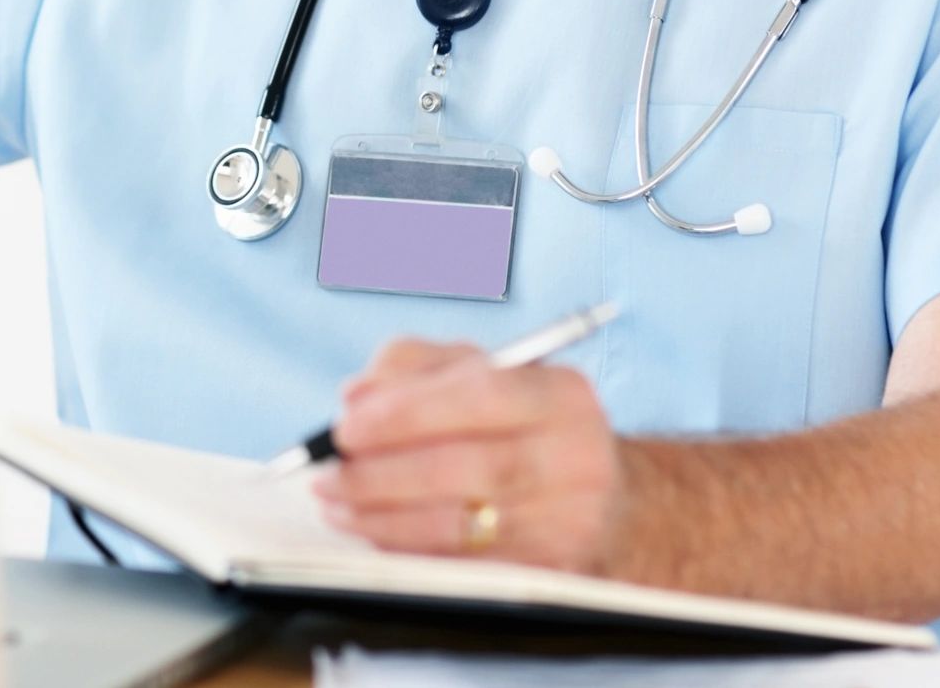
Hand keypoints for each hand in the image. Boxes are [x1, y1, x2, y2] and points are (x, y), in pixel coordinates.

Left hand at [311, 336, 625, 572]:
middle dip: (380, 473)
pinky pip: (463, 565)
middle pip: (465, 468)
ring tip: (337, 504)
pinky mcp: (550, 573)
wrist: (612, 504)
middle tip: (327, 474)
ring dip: (382, 517)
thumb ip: (415, 366)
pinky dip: (407, 548)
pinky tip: (373, 531)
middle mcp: (576, 459)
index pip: (480, 396)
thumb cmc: (525, 428)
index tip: (346, 425)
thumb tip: (356, 395)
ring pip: (458, 525)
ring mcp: (568, 523)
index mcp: (560, 395)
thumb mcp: (483, 374)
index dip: (405, 413)